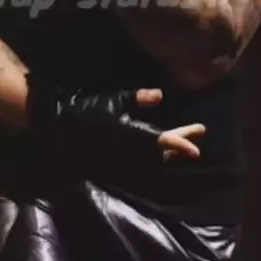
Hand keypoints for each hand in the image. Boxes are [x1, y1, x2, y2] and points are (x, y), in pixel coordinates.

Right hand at [25, 77, 204, 162]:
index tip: (197, 147)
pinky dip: (156, 159)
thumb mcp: (113, 100)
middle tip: (200, 130)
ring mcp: (125, 161)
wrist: (61, 130)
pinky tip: (162, 153)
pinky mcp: (117, 165)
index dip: (181, 143)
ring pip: (155, 162)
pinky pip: (143, 165)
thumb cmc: (88, 110)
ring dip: (171, 153)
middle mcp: (132, 152)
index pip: (163, 141)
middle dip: (181, 144)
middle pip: (163, 152)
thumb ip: (137, 98)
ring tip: (186, 144)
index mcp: (133, 135)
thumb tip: (160, 95)